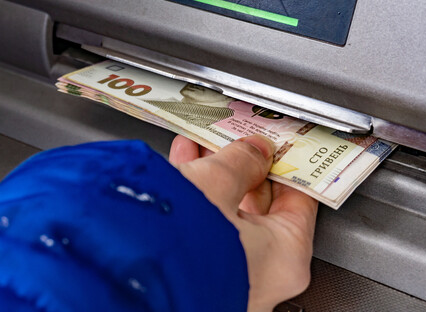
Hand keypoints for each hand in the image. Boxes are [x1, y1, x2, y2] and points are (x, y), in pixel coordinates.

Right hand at [169, 135, 317, 311]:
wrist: (123, 282)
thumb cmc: (180, 249)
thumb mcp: (215, 184)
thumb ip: (241, 161)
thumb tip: (254, 150)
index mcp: (286, 258)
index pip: (301, 199)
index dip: (287, 164)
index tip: (278, 145)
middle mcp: (262, 278)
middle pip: (261, 208)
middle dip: (244, 168)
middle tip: (236, 142)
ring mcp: (229, 281)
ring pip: (229, 217)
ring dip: (215, 180)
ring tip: (199, 148)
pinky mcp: (198, 279)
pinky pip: (206, 231)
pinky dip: (196, 201)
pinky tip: (180, 171)